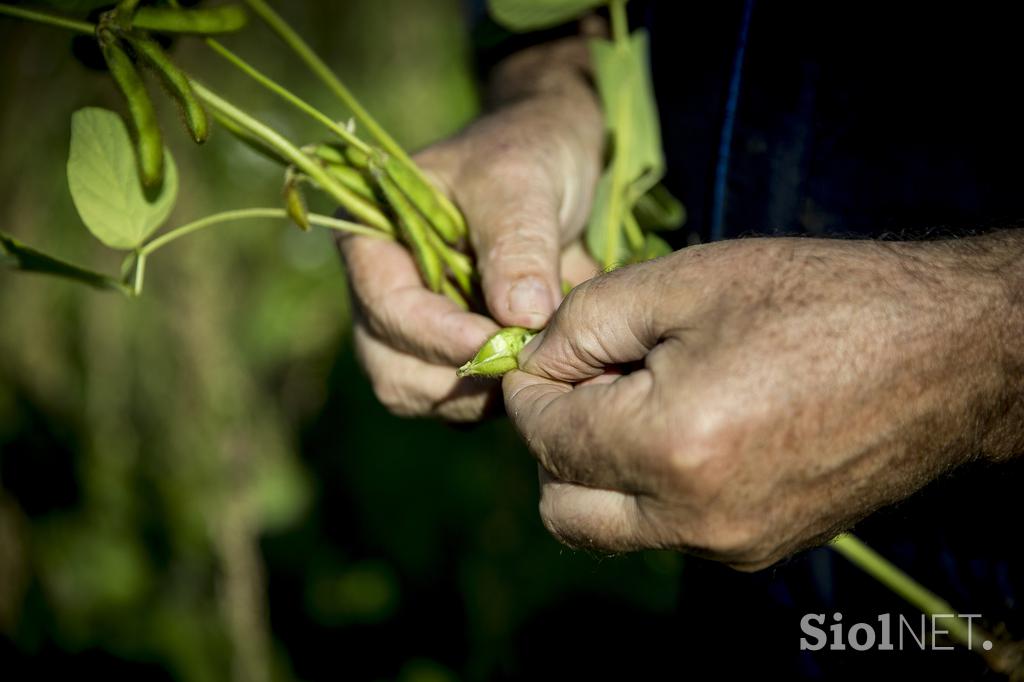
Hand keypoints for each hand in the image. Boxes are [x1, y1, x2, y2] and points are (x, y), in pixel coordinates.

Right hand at [338, 36, 602, 420]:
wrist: (557, 160)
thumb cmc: (530, 153)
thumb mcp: (523, 181)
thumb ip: (518, 245)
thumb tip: (518, 320)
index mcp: (374, 239)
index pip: (384, 305)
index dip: (436, 333)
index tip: (498, 341)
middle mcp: (382, 292)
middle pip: (391, 368)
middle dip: (455, 377)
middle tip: (524, 362)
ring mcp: (413, 329)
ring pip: (421, 395)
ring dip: (477, 396)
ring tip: (537, 363)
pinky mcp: (449, 355)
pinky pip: (456, 403)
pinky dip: (492, 401)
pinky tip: (537, 371)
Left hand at [504, 234, 1023, 568]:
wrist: (944, 354)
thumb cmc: (817, 300)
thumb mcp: (683, 282)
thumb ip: (583, 324)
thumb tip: (534, 361)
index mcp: (671, 447)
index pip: (545, 435)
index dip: (528, 386)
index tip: (543, 352)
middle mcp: (696, 518)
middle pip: (564, 506)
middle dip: (553, 441)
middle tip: (587, 380)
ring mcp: (732, 544)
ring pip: (611, 527)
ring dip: (597, 471)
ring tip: (639, 399)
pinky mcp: (762, 549)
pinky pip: (667, 530)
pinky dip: (649, 488)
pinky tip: (688, 425)